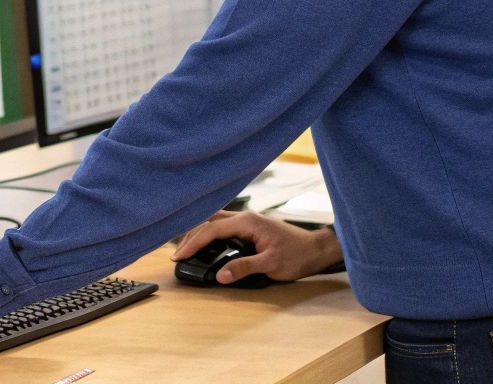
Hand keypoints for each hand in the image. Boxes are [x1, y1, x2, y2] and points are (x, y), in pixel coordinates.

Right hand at [171, 210, 341, 284]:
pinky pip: (223, 226)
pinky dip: (210, 234)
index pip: (212, 229)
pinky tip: (206, 244)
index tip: (179, 255)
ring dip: (199, 233)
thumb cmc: (297, 254)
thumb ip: (244, 267)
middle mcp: (244, 217)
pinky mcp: (249, 227)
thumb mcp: (271, 264)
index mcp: (247, 222)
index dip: (193, 242)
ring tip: (186, 248)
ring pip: (215, 222)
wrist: (316, 249)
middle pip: (209, 221)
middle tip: (177, 253)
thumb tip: (220, 276)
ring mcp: (247, 221)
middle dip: (190, 235)